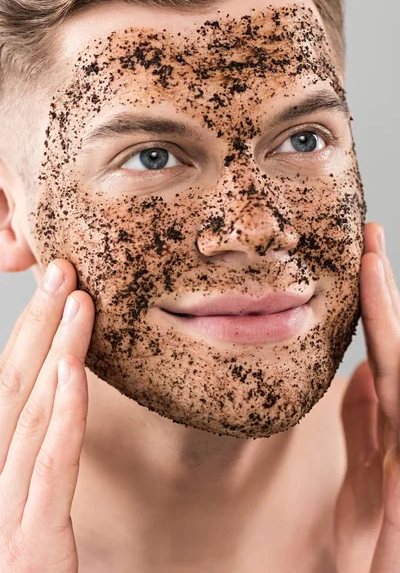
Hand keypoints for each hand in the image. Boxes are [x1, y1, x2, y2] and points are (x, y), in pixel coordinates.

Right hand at [0, 260, 94, 571]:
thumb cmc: (22, 561)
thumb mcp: (20, 496)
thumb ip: (33, 447)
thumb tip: (53, 387)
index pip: (7, 384)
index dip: (27, 330)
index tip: (52, 286)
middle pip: (12, 385)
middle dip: (36, 322)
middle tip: (61, 269)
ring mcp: (4, 509)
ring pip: (31, 413)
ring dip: (56, 350)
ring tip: (77, 300)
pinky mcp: (34, 543)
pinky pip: (51, 466)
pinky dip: (65, 414)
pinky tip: (75, 371)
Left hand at [334, 222, 399, 571]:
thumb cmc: (374, 545)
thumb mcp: (365, 475)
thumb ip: (364, 422)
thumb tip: (360, 369)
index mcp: (394, 425)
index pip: (383, 351)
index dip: (375, 303)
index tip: (365, 258)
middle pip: (395, 346)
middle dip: (383, 289)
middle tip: (370, 237)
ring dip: (388, 315)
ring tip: (372, 263)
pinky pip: (399, 409)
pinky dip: (395, 359)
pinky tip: (385, 337)